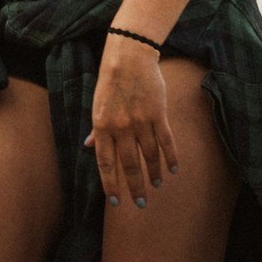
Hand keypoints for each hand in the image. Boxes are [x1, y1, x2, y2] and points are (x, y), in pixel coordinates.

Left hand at [85, 33, 177, 208]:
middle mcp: (121, 127)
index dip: (110, 184)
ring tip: (155, 186)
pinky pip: (166, 141)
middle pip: (129, 164)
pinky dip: (170, 157)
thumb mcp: (97, 104)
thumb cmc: (110, 81)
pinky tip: (173, 170)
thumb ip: (97, 129)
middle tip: (140, 204)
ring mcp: (140, 121)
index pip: (106, 162)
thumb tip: (88, 146)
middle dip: (134, 187)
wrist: (128, 57)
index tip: (115, 201)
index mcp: (102, 125)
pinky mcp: (158, 114)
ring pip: (149, 156)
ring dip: (153, 174)